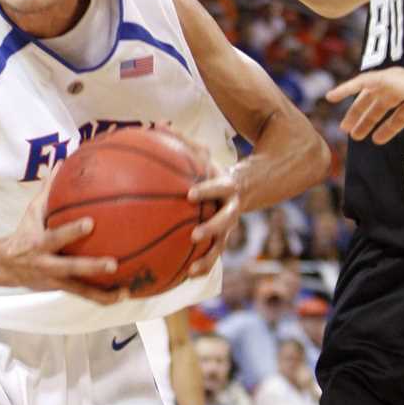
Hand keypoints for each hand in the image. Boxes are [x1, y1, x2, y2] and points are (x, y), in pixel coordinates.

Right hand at [0, 165, 124, 303]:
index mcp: (40, 243)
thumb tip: (61, 162)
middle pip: (71, 268)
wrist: (4, 266)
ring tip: (127, 291)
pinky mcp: (62, 290)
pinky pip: (86, 295)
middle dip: (91, 267)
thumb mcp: (32, 212)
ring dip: (104, 293)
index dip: (72, 231)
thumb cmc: (24, 233)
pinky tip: (125, 294)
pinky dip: (105, 296)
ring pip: (82, 290)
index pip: (57, 236)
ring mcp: (56, 281)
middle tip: (114, 264)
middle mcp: (48, 264)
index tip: (91, 223)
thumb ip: (48, 189)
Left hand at [167, 128, 241, 277]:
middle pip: (225, 223)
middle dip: (212, 229)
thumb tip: (158, 124)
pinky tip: (178, 280)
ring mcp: (228, 229)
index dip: (206, 191)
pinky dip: (197, 268)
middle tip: (194, 235)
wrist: (246, 188)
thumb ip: (184, 142)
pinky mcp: (221, 242)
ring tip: (191, 272)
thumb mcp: (203, 155)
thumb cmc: (213, 170)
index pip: (218, 188)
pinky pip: (209, 258)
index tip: (190, 195)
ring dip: (207, 260)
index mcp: (226, 187)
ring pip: (220, 247)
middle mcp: (230, 209)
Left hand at [326, 66, 403, 155]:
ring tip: (344, 128)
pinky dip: (345, 87)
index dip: (388, 128)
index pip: (400, 115)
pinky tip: (330, 97)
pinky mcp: (387, 77)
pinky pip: (360, 81)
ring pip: (369, 96)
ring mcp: (397, 81)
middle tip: (353, 134)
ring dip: (356, 112)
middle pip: (381, 105)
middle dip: (367, 119)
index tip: (376, 140)